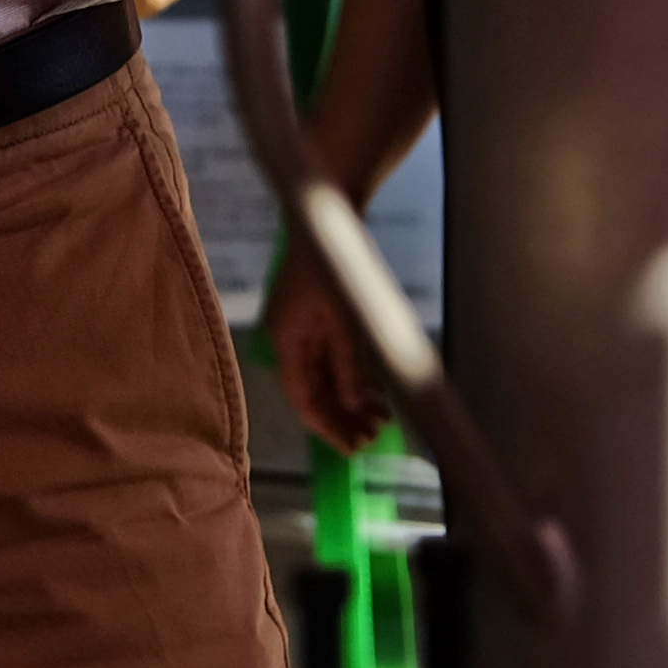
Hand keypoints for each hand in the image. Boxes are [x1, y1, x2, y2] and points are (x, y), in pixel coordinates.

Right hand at [262, 251, 396, 455]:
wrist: (327, 219)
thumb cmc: (331, 262)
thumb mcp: (343, 315)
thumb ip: (348, 360)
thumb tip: (353, 400)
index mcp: (286, 339)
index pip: (303, 396)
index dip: (327, 425)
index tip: (352, 447)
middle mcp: (291, 339)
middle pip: (315, 391)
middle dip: (343, 416)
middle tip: (373, 437)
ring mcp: (306, 331)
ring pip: (327, 379)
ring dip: (352, 400)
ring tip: (382, 418)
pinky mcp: (321, 322)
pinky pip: (335, 361)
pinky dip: (354, 378)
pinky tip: (377, 393)